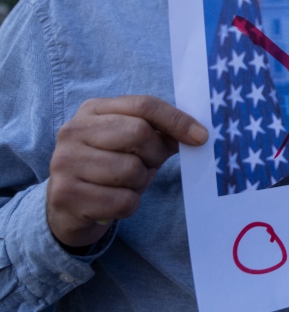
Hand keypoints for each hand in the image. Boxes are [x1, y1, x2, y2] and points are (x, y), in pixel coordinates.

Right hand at [47, 96, 208, 248]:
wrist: (69, 207)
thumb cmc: (110, 169)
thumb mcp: (133, 145)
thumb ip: (161, 134)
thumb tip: (198, 134)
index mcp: (93, 110)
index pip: (144, 105)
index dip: (176, 120)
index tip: (201, 137)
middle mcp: (73, 131)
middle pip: (139, 133)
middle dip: (155, 155)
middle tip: (149, 165)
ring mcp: (64, 162)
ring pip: (131, 170)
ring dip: (139, 183)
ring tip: (124, 184)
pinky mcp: (65, 195)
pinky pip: (122, 201)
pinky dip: (129, 205)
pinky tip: (113, 202)